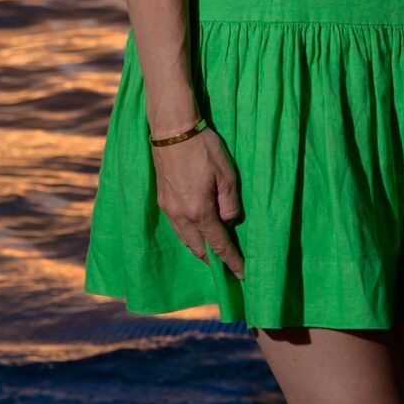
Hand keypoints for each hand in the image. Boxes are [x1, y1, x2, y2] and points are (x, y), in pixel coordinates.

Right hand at [152, 127, 244, 277]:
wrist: (172, 130)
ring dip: (199, 248)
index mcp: (199, 212)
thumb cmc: (203, 148)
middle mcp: (181, 216)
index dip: (232, 261)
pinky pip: (176, 227)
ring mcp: (168, 209)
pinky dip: (188, 235)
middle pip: (198, 248)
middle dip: (213, 259)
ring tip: (212, 252)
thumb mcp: (227, 175)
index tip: (242, 274)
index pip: (219, 245)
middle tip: (227, 266)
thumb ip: (230, 203)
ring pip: (185, 239)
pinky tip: (195, 231)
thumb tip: (229, 221)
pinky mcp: (162, 199)